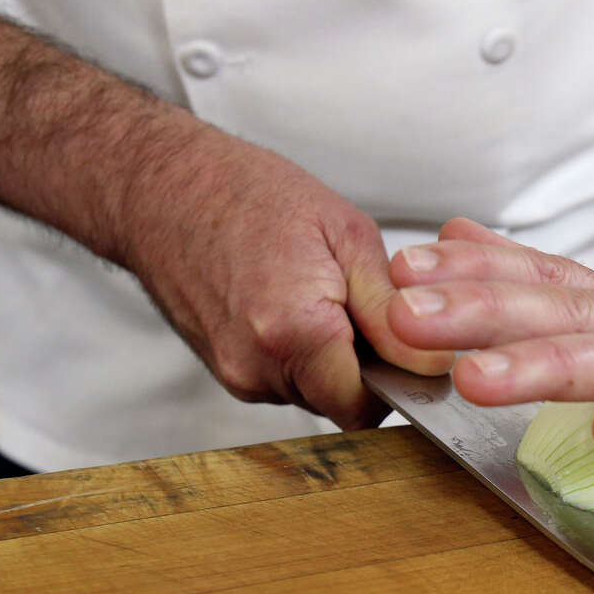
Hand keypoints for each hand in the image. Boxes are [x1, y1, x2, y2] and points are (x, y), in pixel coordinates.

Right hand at [116, 129, 453, 429]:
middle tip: (360, 303)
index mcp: (294, 332)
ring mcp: (236, 376)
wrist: (163, 187)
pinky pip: (287, 380)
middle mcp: (258, 368)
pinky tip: (295, 303)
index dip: (398, 381)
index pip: (369, 406)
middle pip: (343, 401)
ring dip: (334, 358)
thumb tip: (430, 362)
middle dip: (366, 366)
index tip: (406, 344)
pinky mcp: (226, 372)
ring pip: (316, 392)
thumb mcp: (348, 234)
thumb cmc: (251, 194)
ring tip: (322, 294)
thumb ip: (390, 308)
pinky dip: (303, 353)